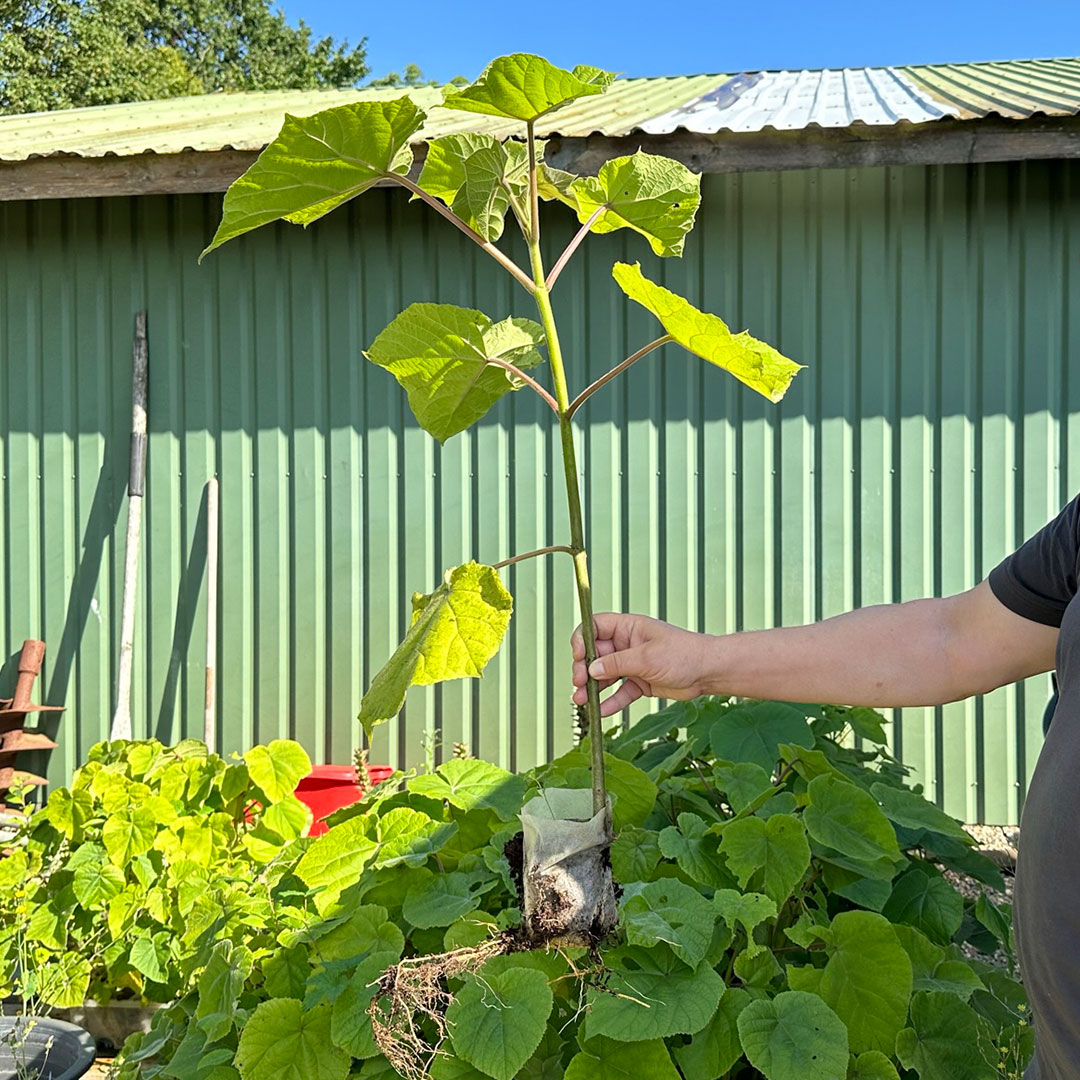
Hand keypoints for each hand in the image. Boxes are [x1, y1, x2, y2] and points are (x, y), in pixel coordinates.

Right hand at [571, 613, 712, 715]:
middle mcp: (628, 644)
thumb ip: (617, 663)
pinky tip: (602, 711)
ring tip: (581, 701)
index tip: (579, 655)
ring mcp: (633, 664)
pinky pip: (620, 691)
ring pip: (605, 675)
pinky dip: (611, 701)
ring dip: (592, 688)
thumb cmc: (683, 654)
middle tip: (578, 683)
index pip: (595, 626)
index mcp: (629, 628)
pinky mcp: (641, 682)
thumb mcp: (647, 657)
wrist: (708, 672)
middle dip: (583, 668)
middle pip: (596, 654)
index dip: (583, 639)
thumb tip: (591, 669)